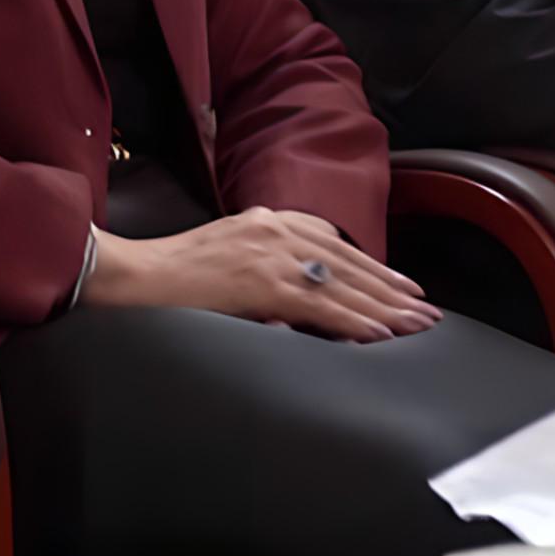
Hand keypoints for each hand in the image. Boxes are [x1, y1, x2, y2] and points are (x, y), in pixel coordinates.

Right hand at [82, 208, 437, 342]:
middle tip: (425, 312)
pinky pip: (320, 305)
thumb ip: (264, 265)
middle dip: (391, 290)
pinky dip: (354, 321)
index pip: (333, 244)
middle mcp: (274, 229)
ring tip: (415, 326)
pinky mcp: (261, 283)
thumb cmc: (170, 275)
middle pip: (347, 263)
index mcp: (265, 220)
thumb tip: (297, 296)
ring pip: (342, 285)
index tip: (402, 287)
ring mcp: (269, 254)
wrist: (129, 275)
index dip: (373, 268)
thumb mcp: (226, 255)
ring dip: (384, 308)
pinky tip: (378, 335)